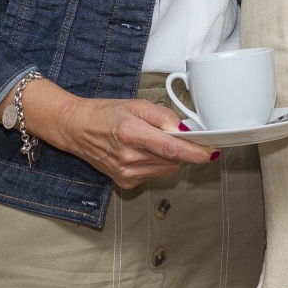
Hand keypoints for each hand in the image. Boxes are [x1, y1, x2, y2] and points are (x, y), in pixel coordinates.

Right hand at [18, 79, 220, 187]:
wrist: (76, 129)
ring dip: (168, 157)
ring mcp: (126, 173)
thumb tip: (185, 128)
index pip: (172, 149)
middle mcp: (129, 157)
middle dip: (181, 149)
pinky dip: (155, 164)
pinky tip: (140, 153)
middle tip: (173, 135)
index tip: (211, 152)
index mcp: (132, 134)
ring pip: (166, 169)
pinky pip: (153, 175)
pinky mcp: (125, 182)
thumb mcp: (136, 105)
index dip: (195, 152)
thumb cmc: (104, 114)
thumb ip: (163, 116)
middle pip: (173, 160)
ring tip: (150, 141)